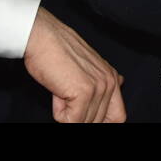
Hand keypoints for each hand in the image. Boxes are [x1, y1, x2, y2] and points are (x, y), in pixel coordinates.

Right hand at [23, 7, 125, 122]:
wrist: (42, 37)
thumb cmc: (57, 51)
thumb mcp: (87, 66)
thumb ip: (101, 80)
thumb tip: (118, 84)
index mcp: (111, 77)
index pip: (118, 117)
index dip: (100, 122)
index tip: (83, 118)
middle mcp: (109, 82)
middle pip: (98, 122)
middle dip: (78, 116)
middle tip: (66, 97)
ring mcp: (98, 87)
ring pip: (83, 123)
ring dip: (67, 113)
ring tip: (61, 91)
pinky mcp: (84, 92)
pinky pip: (71, 121)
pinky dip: (59, 113)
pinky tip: (58, 92)